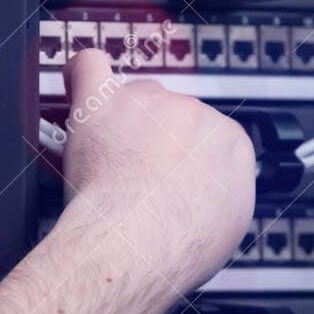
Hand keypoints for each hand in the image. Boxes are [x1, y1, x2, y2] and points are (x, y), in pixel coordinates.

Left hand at [60, 49, 256, 290]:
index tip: (173, 175)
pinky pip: (90, 67)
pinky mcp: (106, 103)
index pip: (209, 136)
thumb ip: (223, 193)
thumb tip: (213, 193)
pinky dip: (85, 74)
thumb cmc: (177, 246)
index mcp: (230, 142)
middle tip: (136, 176)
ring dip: (122, 123)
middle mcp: (195, 114)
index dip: (187, 157)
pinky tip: (83, 86)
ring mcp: (150, 104)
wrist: (138, 245)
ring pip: (133, 99)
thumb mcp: (229, 228)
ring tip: (109, 162)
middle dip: (154, 141)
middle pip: (172, 114)